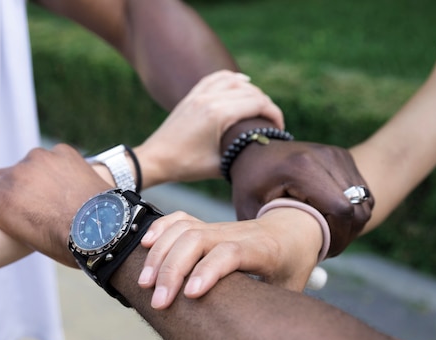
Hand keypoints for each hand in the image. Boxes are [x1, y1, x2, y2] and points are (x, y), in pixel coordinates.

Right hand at [0, 144, 110, 266]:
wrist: (105, 229)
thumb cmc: (66, 244)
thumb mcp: (26, 238)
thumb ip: (12, 214)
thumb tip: (15, 207)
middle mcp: (14, 175)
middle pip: (4, 176)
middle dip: (13, 188)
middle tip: (35, 204)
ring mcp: (39, 159)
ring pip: (31, 166)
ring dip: (39, 177)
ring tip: (60, 196)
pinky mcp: (62, 151)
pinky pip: (54, 157)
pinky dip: (60, 168)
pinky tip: (74, 185)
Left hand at [135, 70, 283, 186]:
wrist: (155, 159)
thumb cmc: (185, 165)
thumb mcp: (219, 165)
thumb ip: (241, 154)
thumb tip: (260, 150)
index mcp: (219, 114)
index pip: (258, 104)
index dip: (275, 114)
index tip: (279, 129)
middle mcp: (210, 98)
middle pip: (250, 91)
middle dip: (266, 105)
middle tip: (272, 122)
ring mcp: (199, 94)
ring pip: (234, 80)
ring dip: (252, 90)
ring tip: (260, 106)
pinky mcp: (192, 96)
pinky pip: (216, 78)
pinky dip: (232, 78)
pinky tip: (243, 81)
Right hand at [138, 208, 321, 308]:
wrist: (293, 229)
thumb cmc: (292, 264)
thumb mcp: (292, 288)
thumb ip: (275, 309)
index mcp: (263, 250)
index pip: (230, 252)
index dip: (208, 271)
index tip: (190, 295)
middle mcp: (237, 234)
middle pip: (197, 239)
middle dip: (172, 269)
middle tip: (159, 302)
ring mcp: (220, 227)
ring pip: (184, 229)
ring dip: (160, 254)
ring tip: (145, 283)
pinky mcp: (208, 225)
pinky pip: (180, 219)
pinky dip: (160, 228)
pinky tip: (145, 245)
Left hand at [229, 140, 373, 256]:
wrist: (254, 149)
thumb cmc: (249, 183)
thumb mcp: (250, 208)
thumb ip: (270, 232)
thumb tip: (290, 263)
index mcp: (302, 168)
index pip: (341, 210)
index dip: (339, 237)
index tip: (324, 252)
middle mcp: (326, 157)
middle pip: (357, 207)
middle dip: (347, 234)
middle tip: (327, 248)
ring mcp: (337, 154)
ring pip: (364, 200)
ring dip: (352, 223)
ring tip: (329, 234)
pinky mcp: (343, 156)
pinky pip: (362, 191)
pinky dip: (354, 210)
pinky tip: (333, 219)